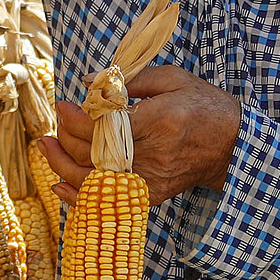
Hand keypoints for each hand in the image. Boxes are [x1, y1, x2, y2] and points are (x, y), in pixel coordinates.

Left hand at [42, 68, 240, 208]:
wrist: (233, 146)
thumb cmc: (202, 106)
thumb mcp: (173, 79)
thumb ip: (130, 79)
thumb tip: (88, 80)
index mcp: (156, 122)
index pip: (101, 125)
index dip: (74, 117)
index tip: (63, 104)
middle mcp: (150, 154)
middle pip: (92, 152)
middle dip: (65, 136)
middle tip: (57, 120)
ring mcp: (150, 179)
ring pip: (93, 179)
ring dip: (62, 164)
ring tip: (46, 147)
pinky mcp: (151, 195)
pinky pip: (108, 200)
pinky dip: (80, 196)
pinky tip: (60, 184)